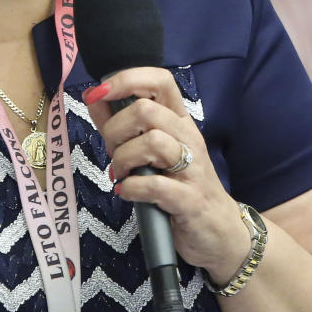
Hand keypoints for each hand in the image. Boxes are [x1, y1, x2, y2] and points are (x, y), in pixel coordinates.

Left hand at [83, 67, 250, 282]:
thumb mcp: (151, 150)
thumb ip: (121, 123)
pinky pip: (156, 185)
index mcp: (179, 121)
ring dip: (123, 159)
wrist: (218, 232)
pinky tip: (127, 193)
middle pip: (146, 110)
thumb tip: (93, 96)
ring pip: (153, 142)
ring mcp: (193, 168)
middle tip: (112, 152)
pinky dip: (132, 188)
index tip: (99, 93)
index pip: (160, 80)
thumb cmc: (179, 186)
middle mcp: (188, 138)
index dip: (126, 79)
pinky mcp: (190, 200)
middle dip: (116, 130)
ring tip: (120, 174)